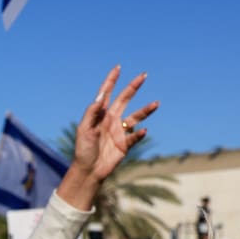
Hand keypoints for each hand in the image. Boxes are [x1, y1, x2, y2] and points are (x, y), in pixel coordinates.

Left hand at [71, 66, 157, 182]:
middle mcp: (111, 120)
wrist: (88, 170)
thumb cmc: (83, 150)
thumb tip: (101, 96)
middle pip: (125, 99)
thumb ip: (92, 113)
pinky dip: (140, 133)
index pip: (106, 93)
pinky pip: (135, 136)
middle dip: (133, 87)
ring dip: (146, 110)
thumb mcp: (84, 129)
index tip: (118, 67)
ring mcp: (119, 131)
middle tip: (144, 75)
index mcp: (100, 115)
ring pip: (136, 117)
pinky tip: (143, 131)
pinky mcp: (125, 144)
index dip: (112, 80)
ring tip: (156, 104)